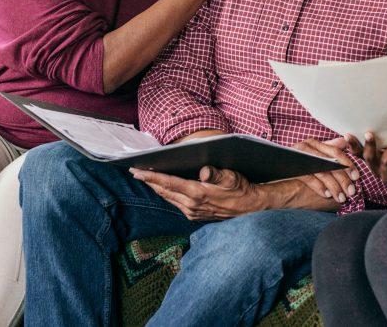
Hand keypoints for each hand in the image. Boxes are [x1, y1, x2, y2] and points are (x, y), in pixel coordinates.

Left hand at [130, 166, 263, 220]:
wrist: (251, 208)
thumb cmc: (241, 189)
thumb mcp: (232, 177)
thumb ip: (217, 173)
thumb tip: (204, 170)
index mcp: (198, 193)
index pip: (169, 183)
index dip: (151, 177)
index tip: (137, 171)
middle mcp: (192, 205)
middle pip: (164, 191)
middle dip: (149, 181)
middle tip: (135, 172)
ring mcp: (192, 212)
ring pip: (168, 199)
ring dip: (157, 188)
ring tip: (146, 179)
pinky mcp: (195, 216)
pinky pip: (176, 204)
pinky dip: (167, 195)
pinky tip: (164, 189)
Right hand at [292, 137, 359, 203]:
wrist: (272, 168)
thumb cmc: (295, 164)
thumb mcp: (313, 155)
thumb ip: (328, 148)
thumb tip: (343, 141)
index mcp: (314, 143)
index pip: (336, 152)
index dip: (347, 164)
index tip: (356, 177)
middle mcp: (307, 147)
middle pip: (331, 162)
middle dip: (343, 178)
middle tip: (351, 191)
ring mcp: (298, 156)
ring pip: (322, 170)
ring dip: (333, 185)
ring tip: (341, 197)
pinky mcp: (291, 166)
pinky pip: (308, 177)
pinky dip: (319, 186)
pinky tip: (327, 194)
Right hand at [345, 128, 386, 186]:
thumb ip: (384, 130)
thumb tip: (372, 112)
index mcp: (375, 157)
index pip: (359, 152)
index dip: (352, 145)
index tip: (346, 134)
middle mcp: (379, 168)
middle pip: (368, 158)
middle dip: (369, 145)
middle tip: (369, 132)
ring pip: (384, 163)